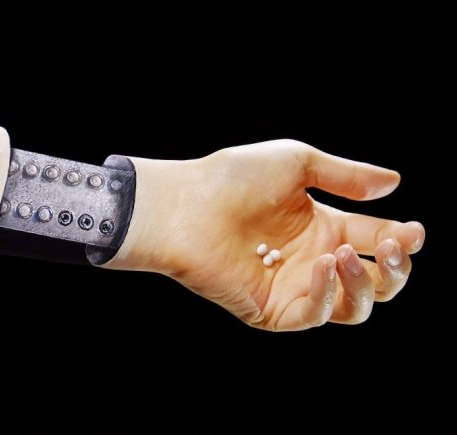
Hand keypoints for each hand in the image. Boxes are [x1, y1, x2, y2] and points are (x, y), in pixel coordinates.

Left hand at [104, 140, 424, 330]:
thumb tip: (395, 182)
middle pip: (376, 282)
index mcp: (323, 227)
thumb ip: (346, 176)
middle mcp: (313, 260)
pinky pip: (316, 315)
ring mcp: (294, 288)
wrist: (186, 205)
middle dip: (396, 269)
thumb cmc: (234, 179)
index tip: (414, 231)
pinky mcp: (273, 311)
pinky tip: (323, 265)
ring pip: (354, 306)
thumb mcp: (297, 164)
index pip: (377, 241)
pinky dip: (328, 295)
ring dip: (364, 283)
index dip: (402, 239)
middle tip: (397, 246)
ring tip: (344, 253)